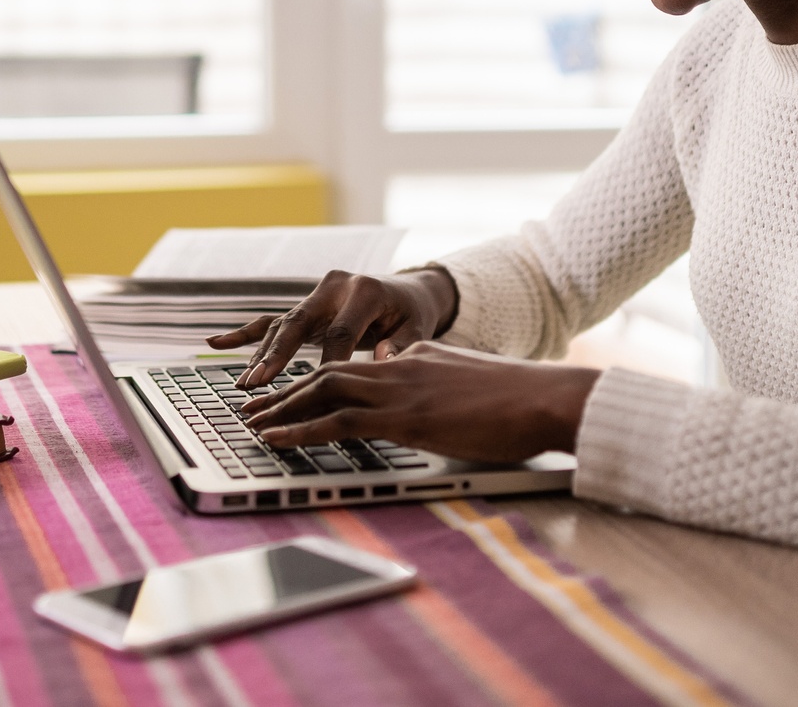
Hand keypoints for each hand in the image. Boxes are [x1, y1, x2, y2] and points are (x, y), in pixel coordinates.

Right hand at [204, 267, 457, 388]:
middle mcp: (335, 287)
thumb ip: (402, 346)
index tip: (317, 392)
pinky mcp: (305, 306)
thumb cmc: (412, 316)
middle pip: (299, 322)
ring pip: (282, 325)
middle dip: (277, 355)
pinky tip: (214, 343)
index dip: (329, 364)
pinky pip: (271, 320)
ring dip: (261, 355)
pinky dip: (244, 333)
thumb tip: (385, 359)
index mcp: (364, 291)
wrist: (407, 292)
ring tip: (245, 384)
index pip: (342, 332)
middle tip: (258, 382)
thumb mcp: (418, 329)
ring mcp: (316, 295)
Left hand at [240, 342, 601, 462]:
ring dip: (280, 408)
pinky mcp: (403, 416)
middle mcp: (402, 365)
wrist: (547, 399)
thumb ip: (447, 396)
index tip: (299, 397)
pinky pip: (336, 420)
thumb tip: (437, 414)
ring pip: (322, 391)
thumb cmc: (524, 404)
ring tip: (250, 423)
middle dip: (286, 391)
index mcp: (419, 357)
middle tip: (254, 406)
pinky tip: (273, 439)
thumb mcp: (475, 393)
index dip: (322, 383)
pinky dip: (297, 429)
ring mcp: (400, 388)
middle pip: (328, 372)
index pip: (360, 369)